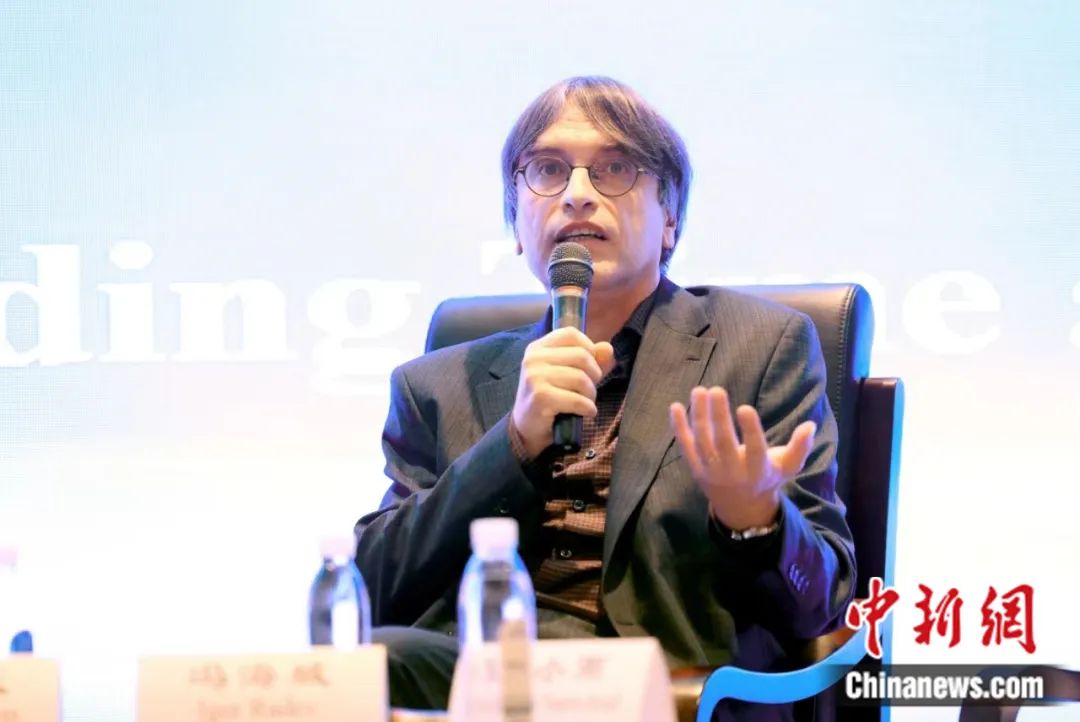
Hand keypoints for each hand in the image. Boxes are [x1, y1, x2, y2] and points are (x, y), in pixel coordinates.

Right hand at [512, 327, 615, 458]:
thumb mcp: (568, 374)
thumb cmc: (549, 398)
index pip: (571, 334)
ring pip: (581, 378)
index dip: (588, 348)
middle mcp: (533, 358)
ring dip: (591, 395)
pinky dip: (588, 408)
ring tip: (586, 403)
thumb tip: (608, 348)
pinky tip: (586, 413)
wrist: (526, 429)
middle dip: (594, 375)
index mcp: (538, 348)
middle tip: (589, 389)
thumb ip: (590, 359)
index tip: (589, 366)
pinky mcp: (541, 398)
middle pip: (581, 355)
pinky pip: (577, 400)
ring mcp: (535, 377)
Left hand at [669, 386, 816, 530]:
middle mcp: (732, 471)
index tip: (745, 408)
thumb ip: (800, 447)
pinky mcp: (695, 468)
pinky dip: (679, 427)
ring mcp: (711, 471)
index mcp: (757, 469)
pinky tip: (676, 406)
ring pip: (702, 441)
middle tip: (716, 389)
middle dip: (719, 416)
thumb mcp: (788, 466)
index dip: (750, 430)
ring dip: (699, 415)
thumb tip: (810, 425)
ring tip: (700, 391)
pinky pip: (685, 446)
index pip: (754, 448)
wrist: (741, 507)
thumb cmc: (767, 477)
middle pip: (723, 442)